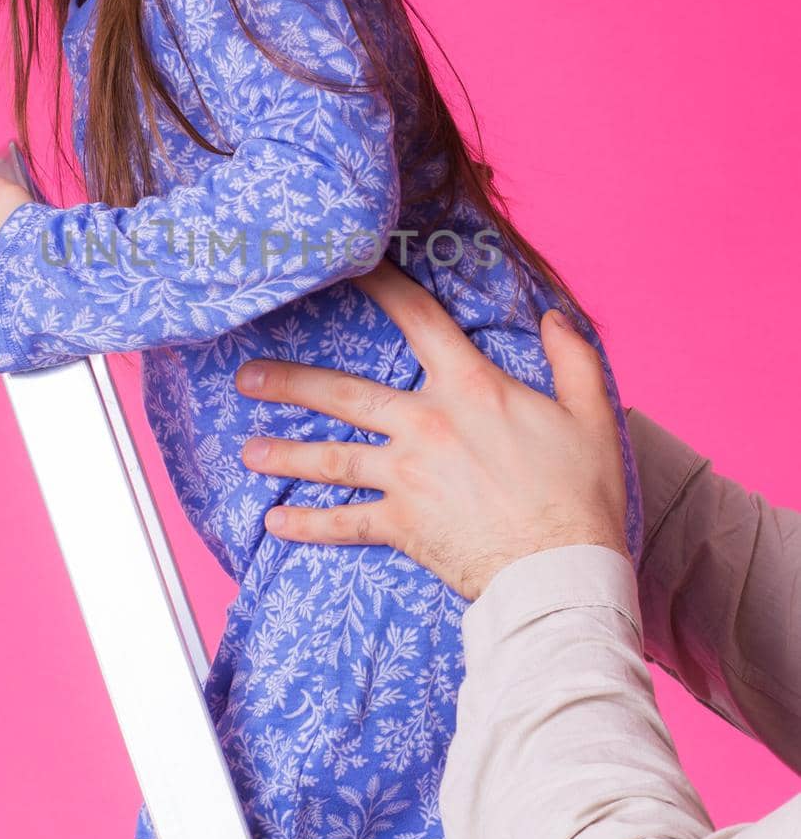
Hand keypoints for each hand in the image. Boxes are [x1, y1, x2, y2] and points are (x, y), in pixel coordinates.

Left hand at [235, 257, 627, 600]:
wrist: (560, 573)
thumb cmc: (580, 496)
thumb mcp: (591, 416)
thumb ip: (573, 359)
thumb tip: (555, 318)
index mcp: (469, 388)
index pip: (418, 319)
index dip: (382, 284)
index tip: (352, 264)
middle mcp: (424, 424)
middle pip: (342, 394)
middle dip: (290, 383)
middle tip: (247, 377)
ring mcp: (405, 476)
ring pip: (330, 458)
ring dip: (284, 454)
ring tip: (247, 451)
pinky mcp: (400, 525)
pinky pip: (343, 523)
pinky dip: (307, 524)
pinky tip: (275, 523)